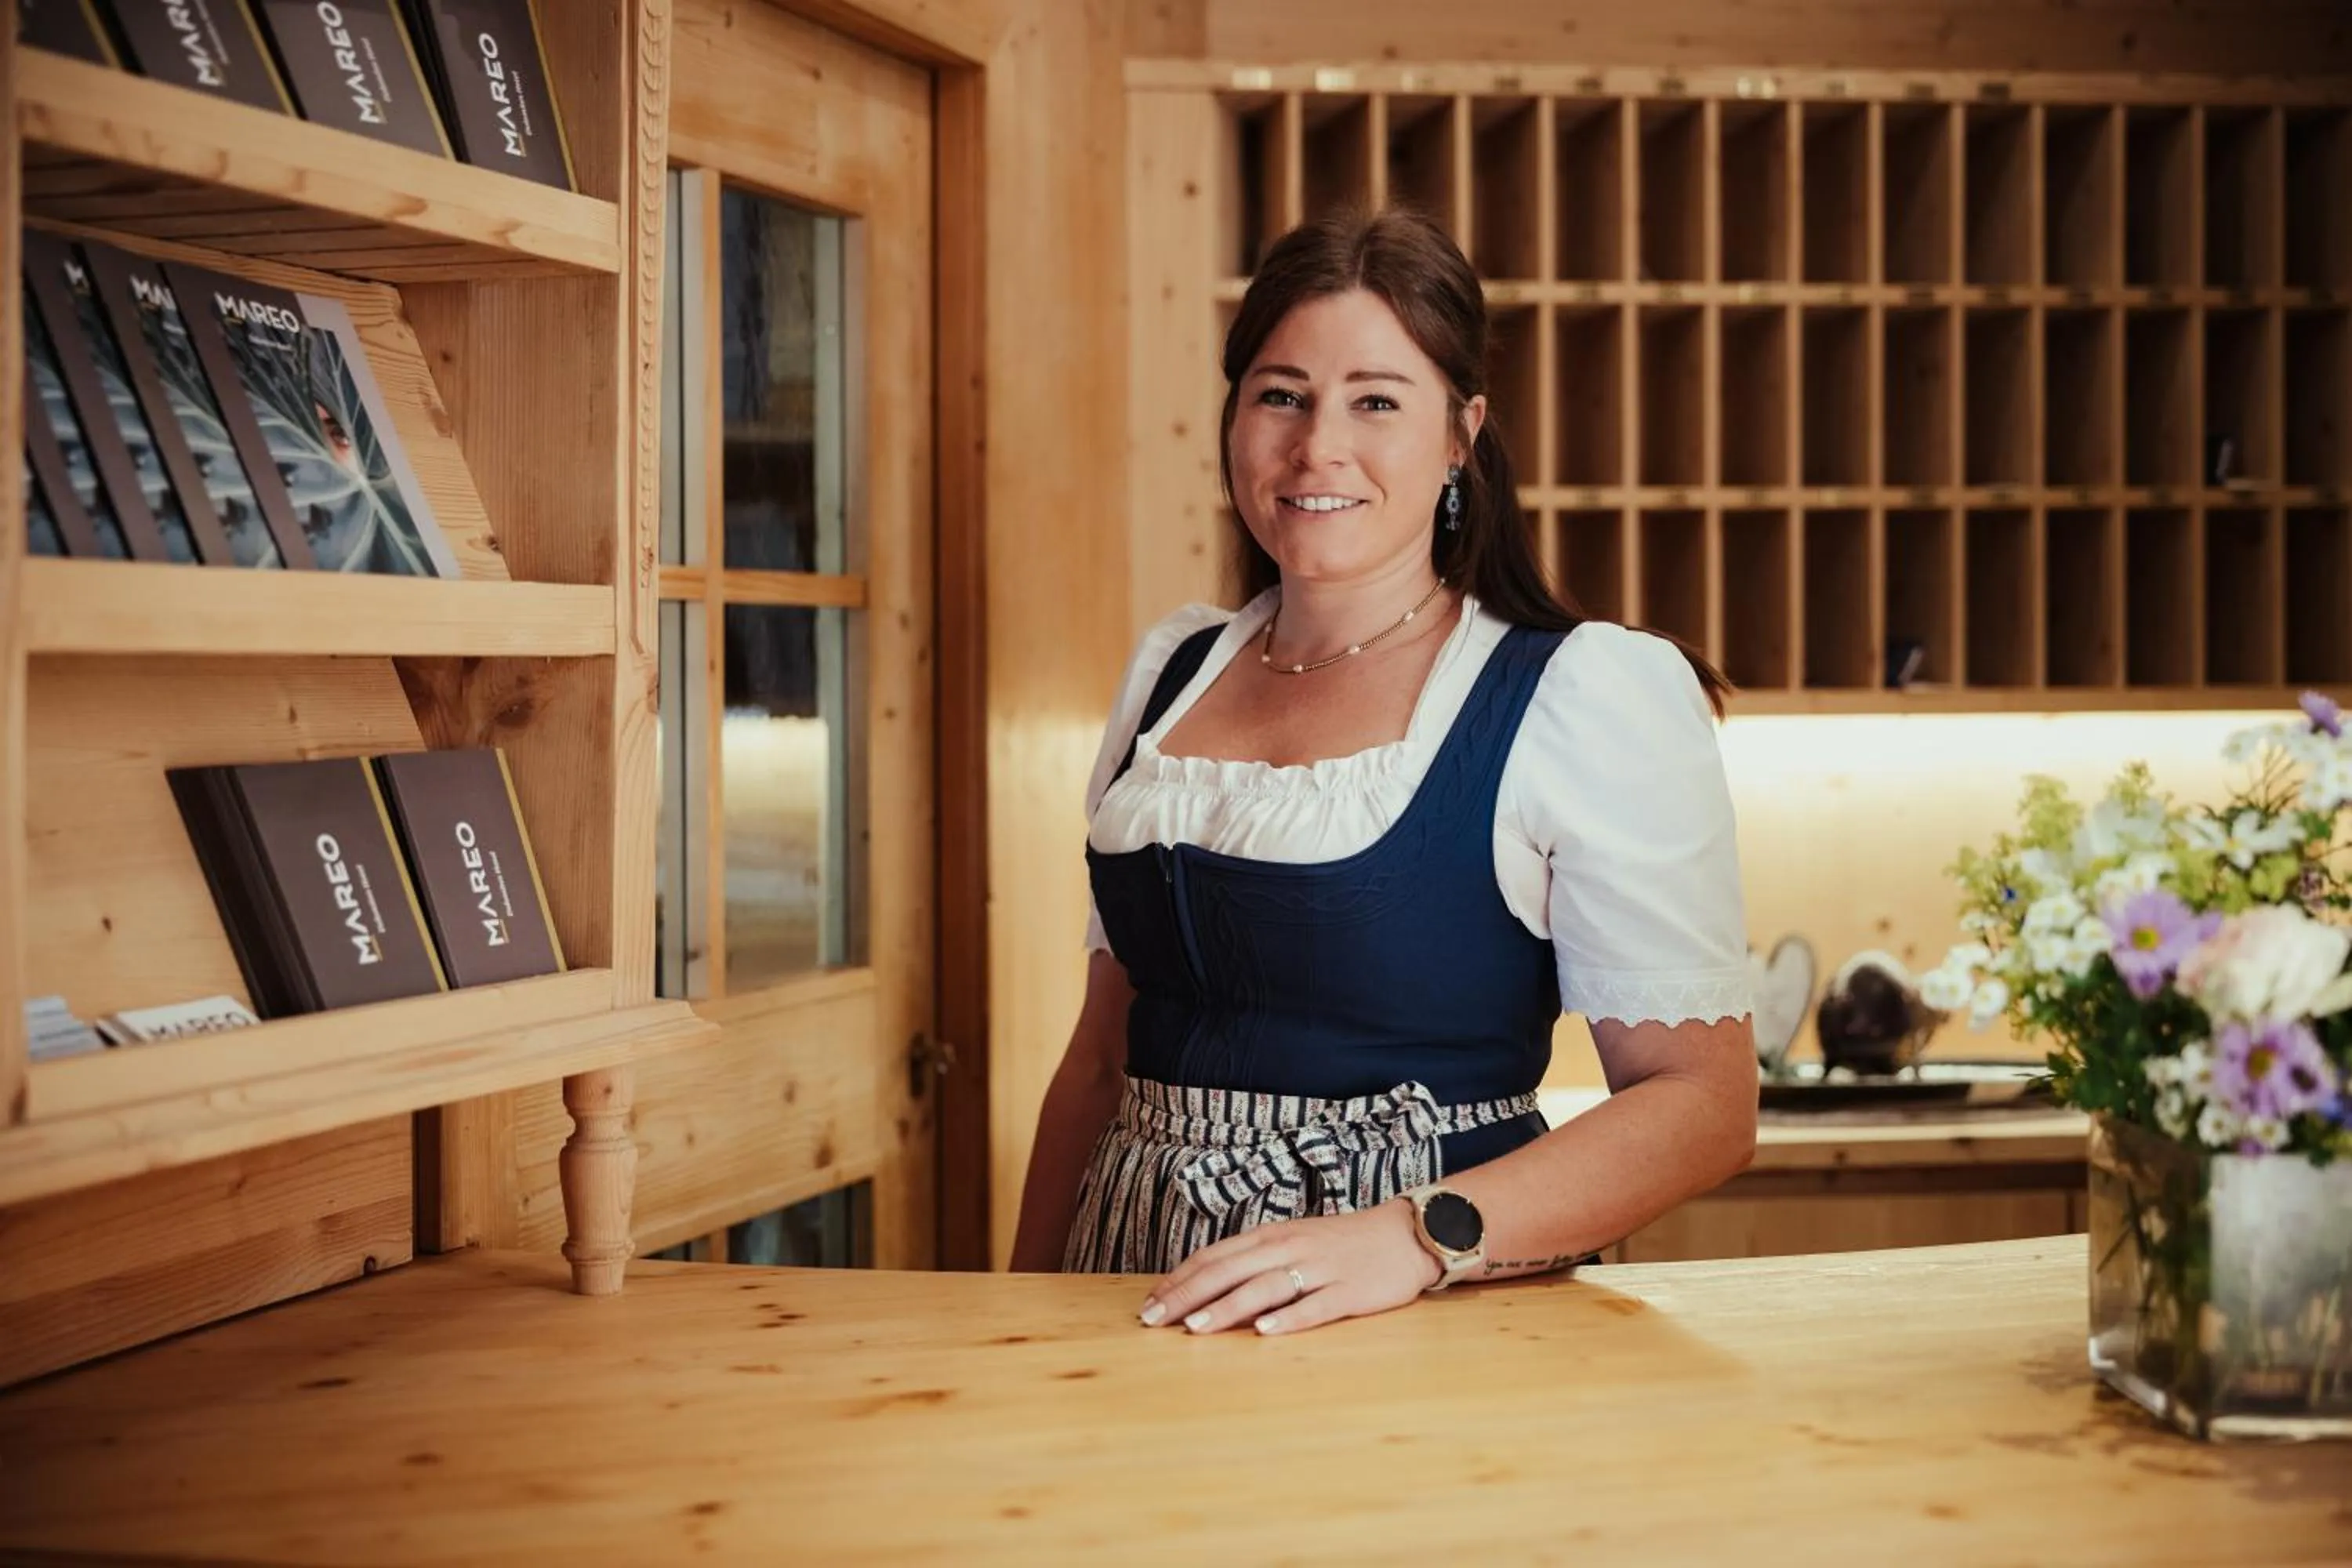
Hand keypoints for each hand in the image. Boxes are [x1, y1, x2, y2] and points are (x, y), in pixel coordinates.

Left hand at [1138, 1198, 1443, 1336]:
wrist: (1405, 1234)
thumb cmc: (1341, 1244)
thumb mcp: (1292, 1242)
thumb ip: (1254, 1263)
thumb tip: (1206, 1289)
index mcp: (1271, 1236)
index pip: (1214, 1257)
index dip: (1179, 1280)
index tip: (1148, 1304)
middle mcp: (1289, 1248)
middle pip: (1229, 1271)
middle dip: (1187, 1297)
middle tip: (1153, 1321)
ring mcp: (1320, 1268)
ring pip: (1265, 1287)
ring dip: (1228, 1307)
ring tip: (1195, 1327)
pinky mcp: (1350, 1291)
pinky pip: (1317, 1305)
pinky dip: (1290, 1317)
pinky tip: (1266, 1331)